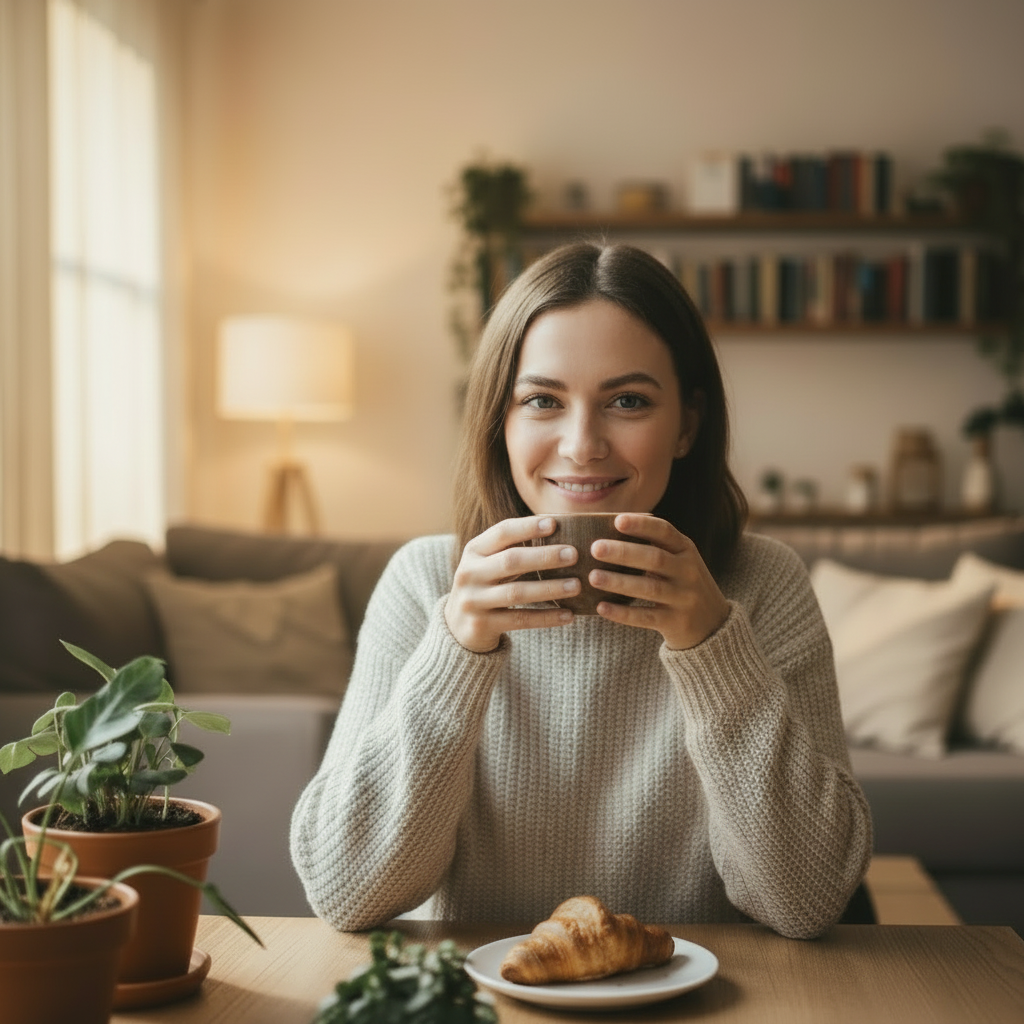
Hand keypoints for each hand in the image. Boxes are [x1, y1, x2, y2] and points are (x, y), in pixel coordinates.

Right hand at [444, 516, 581, 652]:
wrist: (456, 626)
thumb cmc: (485, 585)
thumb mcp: (488, 563)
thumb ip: (512, 548)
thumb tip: (557, 530)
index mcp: (473, 551)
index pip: (502, 532)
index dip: (528, 527)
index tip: (554, 523)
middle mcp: (469, 573)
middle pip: (511, 561)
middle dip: (544, 556)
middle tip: (573, 554)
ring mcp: (473, 601)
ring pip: (517, 592)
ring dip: (550, 588)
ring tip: (576, 585)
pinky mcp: (481, 625)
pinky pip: (519, 620)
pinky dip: (546, 618)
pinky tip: (568, 614)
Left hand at [588, 513, 730, 649]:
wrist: (713, 625)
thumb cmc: (682, 584)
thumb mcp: (678, 561)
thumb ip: (654, 547)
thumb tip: (607, 532)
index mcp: (686, 550)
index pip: (665, 531)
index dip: (642, 525)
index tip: (617, 520)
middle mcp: (688, 572)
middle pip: (655, 558)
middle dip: (624, 552)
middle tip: (595, 548)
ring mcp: (684, 598)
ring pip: (649, 588)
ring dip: (619, 582)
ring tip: (592, 577)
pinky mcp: (676, 623)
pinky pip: (646, 617)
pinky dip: (622, 613)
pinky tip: (601, 608)